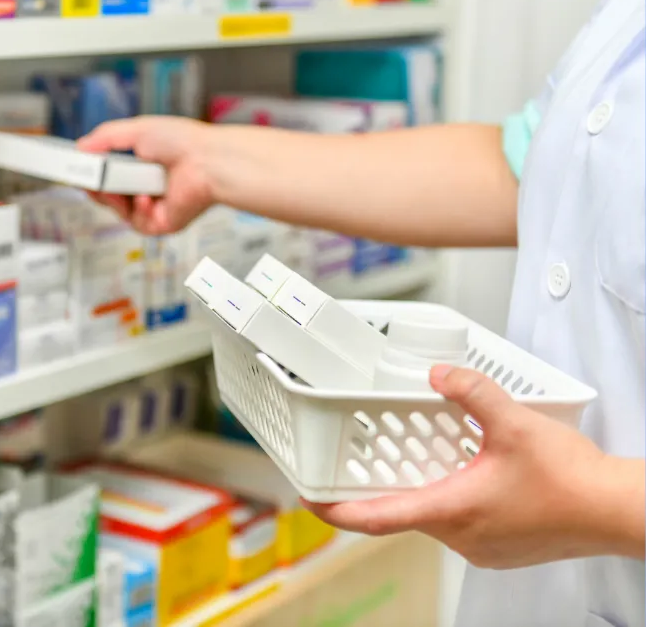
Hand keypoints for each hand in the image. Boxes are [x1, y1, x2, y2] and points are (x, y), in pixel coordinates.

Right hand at [77, 116, 215, 234]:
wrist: (208, 161)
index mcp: (142, 165)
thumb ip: (105, 138)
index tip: (76, 169)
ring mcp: (154, 207)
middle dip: (96, 187)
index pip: (108, 174)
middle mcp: (147, 186)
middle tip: (87, 179)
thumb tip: (81, 146)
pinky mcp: (162, 223)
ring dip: (113, 198)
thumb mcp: (136, 129)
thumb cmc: (183, 142)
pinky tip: (145, 196)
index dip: (92, 174)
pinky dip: (137, 209)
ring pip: (118, 210)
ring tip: (116, 184)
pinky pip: (137, 223)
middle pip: (108, 195)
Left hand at [304, 366, 643, 568]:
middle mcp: (460, 536)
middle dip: (382, 488)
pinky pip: (461, 524)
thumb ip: (472, 393)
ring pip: (434, 518)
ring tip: (423, 458)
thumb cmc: (572, 481)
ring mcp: (482, 548)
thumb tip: (440, 374)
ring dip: (423, 490)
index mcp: (451, 510)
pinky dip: (451, 499)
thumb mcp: (514, 423)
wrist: (617, 512)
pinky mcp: (501, 548)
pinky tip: (467, 474)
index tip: (308, 500)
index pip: (375, 518)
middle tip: (366, 461)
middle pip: (403, 514)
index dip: (335, 510)